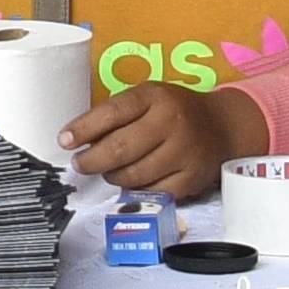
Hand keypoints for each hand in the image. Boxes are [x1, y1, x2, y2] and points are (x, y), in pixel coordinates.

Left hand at [64, 82, 266, 198]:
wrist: (223, 126)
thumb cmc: (174, 110)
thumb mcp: (148, 98)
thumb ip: (118, 113)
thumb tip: (78, 137)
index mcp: (154, 97)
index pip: (112, 113)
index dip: (83, 129)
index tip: (64, 140)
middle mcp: (171, 124)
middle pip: (121, 148)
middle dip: (92, 160)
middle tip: (80, 163)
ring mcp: (184, 154)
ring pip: (135, 174)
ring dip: (112, 175)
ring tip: (107, 170)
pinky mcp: (193, 179)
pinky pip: (154, 191)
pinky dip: (137, 189)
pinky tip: (131, 181)